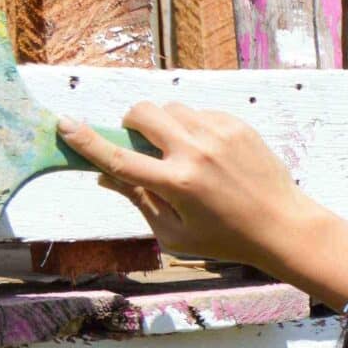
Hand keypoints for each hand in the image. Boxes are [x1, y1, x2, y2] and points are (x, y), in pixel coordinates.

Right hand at [58, 104, 347, 304]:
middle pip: (142, 113)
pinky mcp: (237, 126)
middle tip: (141, 143)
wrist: (283, 226)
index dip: (87, 141)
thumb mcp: (175, 232)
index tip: (64, 124)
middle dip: (131, 123)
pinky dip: (192, 126)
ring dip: (162, 123)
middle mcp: (196, 153)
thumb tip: (104, 174)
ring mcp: (219, 135)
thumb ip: (138, 200)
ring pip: (170, 108)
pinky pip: (198, 112)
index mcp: (177, 184)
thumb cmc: (225, 239)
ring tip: (178, 151)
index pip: (119, 158)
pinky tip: (207, 152)